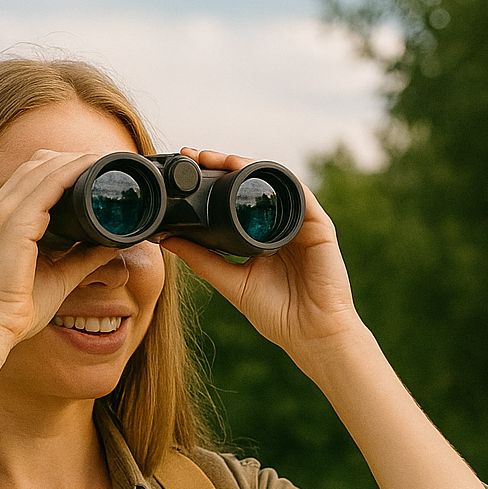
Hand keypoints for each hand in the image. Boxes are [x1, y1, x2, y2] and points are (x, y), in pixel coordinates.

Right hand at [0, 149, 124, 346]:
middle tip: (107, 160)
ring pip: (43, 168)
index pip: (32, 175)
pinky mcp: (14, 224)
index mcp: (2, 217)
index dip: (64, 165)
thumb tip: (111, 243)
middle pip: (38, 163)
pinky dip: (71, 173)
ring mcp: (3, 212)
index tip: (96, 167)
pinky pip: (47, 186)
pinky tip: (91, 168)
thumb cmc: (17, 306)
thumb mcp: (59, 274)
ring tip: (105, 159)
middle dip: (73, 157)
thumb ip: (83, 257)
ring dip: (76, 159)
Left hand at [159, 148, 360, 354]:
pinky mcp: (319, 225)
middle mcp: (282, 224)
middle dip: (224, 165)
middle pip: (253, 184)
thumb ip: (201, 259)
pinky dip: (277, 179)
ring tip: (218, 158)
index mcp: (262, 236)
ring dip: (246, 165)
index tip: (187, 168)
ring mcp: (301, 223)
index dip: (213, 181)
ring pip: (274, 182)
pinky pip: (300, 193)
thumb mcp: (231, 282)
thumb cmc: (277, 314)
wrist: (311, 333)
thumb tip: (168, 240)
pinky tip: (254, 172)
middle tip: (195, 154)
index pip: (236, 199)